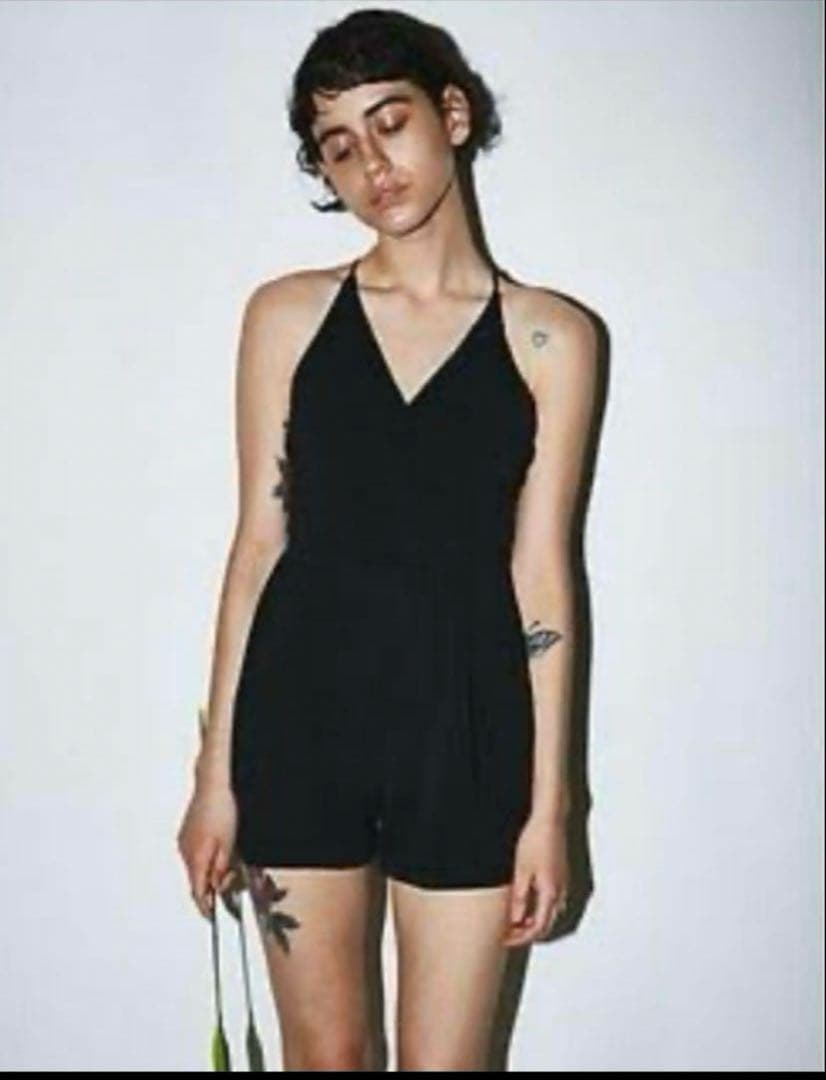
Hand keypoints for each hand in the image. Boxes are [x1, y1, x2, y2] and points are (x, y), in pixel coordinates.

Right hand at [176, 781, 237, 918]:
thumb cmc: (222, 809)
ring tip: (227, 865)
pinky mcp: (187, 832)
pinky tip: (218, 849)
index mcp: (195, 857)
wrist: (213, 784)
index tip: (211, 915)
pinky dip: (205, 857)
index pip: (197, 891)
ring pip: (196, 866)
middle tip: (228, 886)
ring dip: (208, 871)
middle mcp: (185, 851)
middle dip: (210, 887)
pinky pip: (195, 852)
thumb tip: (216, 886)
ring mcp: (184, 841)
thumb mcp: (229, 844)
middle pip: (196, 880)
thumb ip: (221, 868)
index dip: (205, 906)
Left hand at [502, 814, 568, 946]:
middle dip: (527, 933)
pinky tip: (527, 901)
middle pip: (546, 924)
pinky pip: (552, 901)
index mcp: (550, 893)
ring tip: (514, 920)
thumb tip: (514, 919)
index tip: (505, 938)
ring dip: (534, 921)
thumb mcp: (521, 871)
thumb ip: (518, 898)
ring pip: (550, 913)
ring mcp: (562, 883)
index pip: (537, 928)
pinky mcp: (560, 875)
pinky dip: (539, 908)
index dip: (520, 937)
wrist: (549, 819)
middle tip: (509, 933)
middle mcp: (560, 891)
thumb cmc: (535, 840)